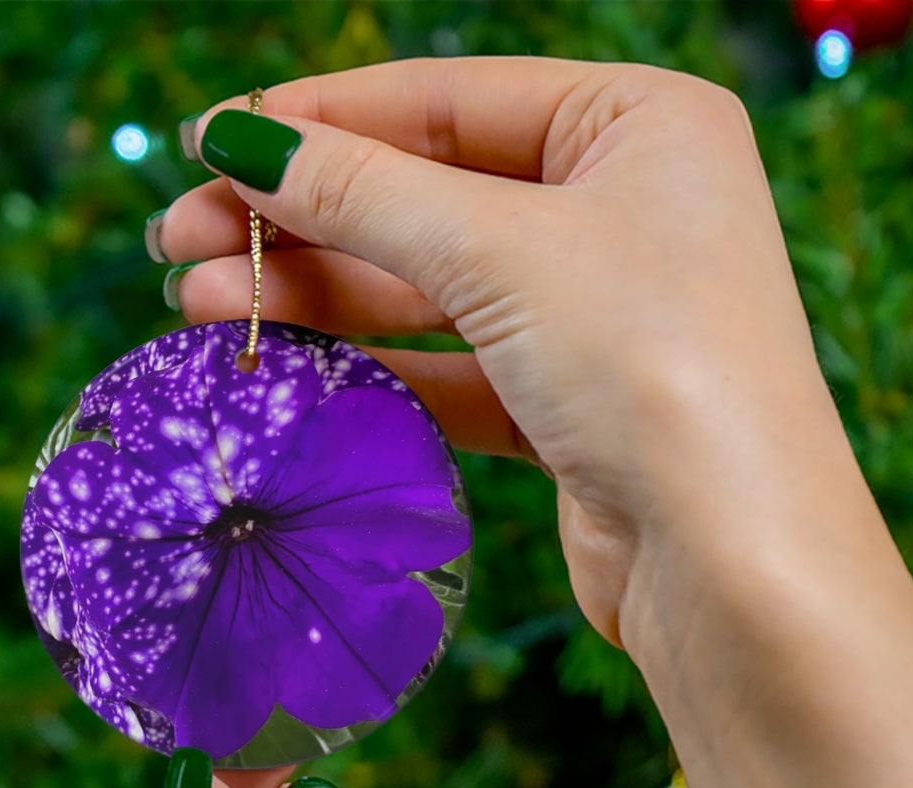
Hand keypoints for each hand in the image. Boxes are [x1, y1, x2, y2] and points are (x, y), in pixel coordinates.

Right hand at [156, 60, 912, 787]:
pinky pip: (455, 366)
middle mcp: (627, 210)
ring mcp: (602, 315)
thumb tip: (239, 143)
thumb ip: (363, 194)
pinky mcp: (575, 408)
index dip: (321, 121)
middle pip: (431, 196)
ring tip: (202, 306)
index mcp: (641, 126)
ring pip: (434, 289)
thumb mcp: (500, 253)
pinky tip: (286, 365)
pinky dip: (375, 365)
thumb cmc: (652, 367)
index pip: (449, 100)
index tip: (209, 145)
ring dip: (321, 296)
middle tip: (179, 243)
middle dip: (304, 221)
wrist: (734, 563)